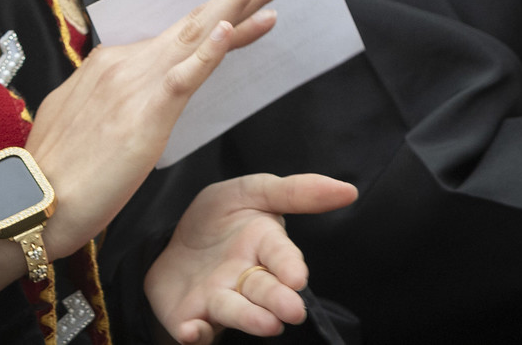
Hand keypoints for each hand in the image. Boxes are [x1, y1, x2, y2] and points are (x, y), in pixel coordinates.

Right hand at [21, 0, 297, 264]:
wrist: (27, 199)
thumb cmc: (56, 172)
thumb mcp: (85, 121)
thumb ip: (111, 101)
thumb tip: (126, 98)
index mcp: (114, 64)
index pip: (183, 34)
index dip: (225, 12)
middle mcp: (128, 62)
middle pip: (199, 20)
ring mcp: (136, 84)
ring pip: (200, 35)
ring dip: (241, 0)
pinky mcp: (144, 115)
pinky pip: (184, 77)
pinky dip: (209, 52)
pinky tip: (230, 28)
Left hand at [145, 173, 357, 340]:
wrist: (173, 236)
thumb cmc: (220, 217)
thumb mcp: (252, 192)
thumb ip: (296, 191)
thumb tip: (348, 190)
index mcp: (264, 246)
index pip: (281, 255)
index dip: (289, 264)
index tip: (297, 277)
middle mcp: (246, 279)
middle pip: (265, 290)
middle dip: (279, 300)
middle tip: (292, 310)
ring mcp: (219, 299)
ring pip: (236, 311)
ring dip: (250, 319)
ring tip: (267, 325)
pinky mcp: (191, 316)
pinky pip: (195, 329)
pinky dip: (196, 333)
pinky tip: (193, 331)